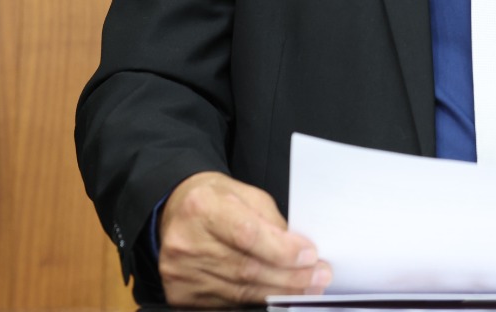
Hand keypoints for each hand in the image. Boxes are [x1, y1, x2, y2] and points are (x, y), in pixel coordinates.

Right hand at [158, 171, 331, 307]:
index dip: (282, 250)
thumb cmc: (215, 200)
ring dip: (279, 292)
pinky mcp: (180, 293)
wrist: (176, 211)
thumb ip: (271, 221)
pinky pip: (228, 303)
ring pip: (241, 291)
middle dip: (290, 277)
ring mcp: (180, 271)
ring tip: (307, 288)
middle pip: (246, 268)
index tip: (309, 256)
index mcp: (202, 207)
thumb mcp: (245, 195)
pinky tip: (276, 295)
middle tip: (318, 277)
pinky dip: (257, 302)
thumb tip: (299, 253)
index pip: (247, 235)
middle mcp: (186, 241)